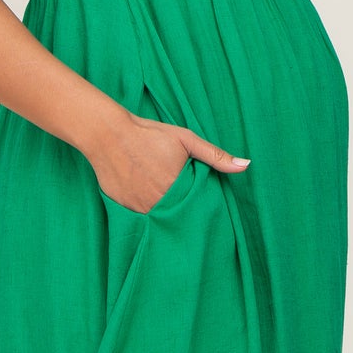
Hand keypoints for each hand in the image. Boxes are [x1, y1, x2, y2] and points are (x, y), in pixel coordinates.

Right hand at [88, 112, 250, 214]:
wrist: (107, 134)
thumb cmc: (149, 134)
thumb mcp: (186, 140)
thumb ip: (216, 157)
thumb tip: (246, 166)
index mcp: (177, 189)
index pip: (196, 209)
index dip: (199, 206)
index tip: (199, 202)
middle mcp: (158, 203)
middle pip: (178, 216)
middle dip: (182, 212)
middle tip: (183, 202)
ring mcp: (139, 208)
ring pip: (159, 218)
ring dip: (164, 213)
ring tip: (164, 198)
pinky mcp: (123, 208)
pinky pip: (140, 216)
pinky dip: (146, 210)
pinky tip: (146, 196)